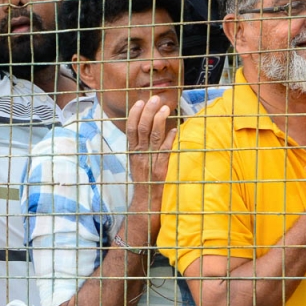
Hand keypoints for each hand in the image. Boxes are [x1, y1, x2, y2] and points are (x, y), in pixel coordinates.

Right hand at [125, 96, 176, 237]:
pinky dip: (170, 140)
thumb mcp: (140, 165)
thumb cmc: (145, 185)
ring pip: (153, 137)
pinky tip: (175, 130)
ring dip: (159, 120)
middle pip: (141, 129)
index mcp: (133, 153)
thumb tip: (153, 132)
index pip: (130, 129)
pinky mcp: (161, 171)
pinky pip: (165, 152)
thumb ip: (143, 149)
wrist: (144, 208)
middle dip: (148, 111)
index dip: (135, 114)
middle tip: (155, 98)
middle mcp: (140, 156)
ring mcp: (150, 163)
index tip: (140, 101)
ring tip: (165, 107)